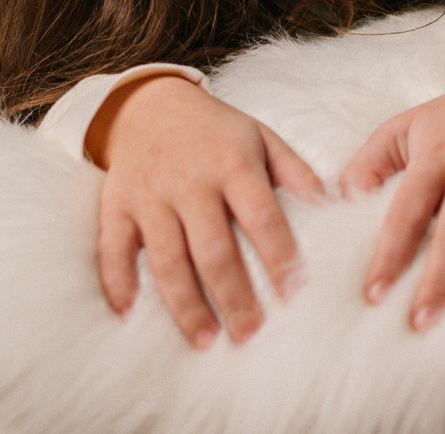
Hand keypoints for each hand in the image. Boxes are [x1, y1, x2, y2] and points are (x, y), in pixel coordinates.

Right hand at [89, 74, 324, 348]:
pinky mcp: (116, 206)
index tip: (294, 295)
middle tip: (250, 336)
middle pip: (213, 250)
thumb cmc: (215, 130)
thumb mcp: (260, 137)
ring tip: (205, 340)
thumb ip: (295, 170)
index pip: (261, 217)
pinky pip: (113, 249)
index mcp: (233, 164)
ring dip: (185, 304)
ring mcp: (150, 196)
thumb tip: (331, 204)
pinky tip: (131, 315)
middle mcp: (190, 183)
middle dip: (234, 297)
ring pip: (167, 259)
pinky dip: (119, 283)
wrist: (149, 104)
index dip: (278, 257)